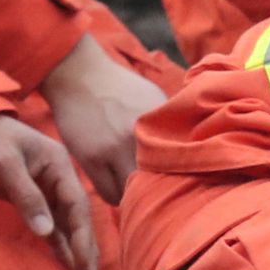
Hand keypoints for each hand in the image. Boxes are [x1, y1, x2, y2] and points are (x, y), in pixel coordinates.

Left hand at [0, 112, 100, 269]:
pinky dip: (59, 245)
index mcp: (60, 166)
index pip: (78, 206)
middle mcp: (60, 180)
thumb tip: (46, 232)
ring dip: (75, 252)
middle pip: (78, 219)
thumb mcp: (6, 164)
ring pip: (67, 226)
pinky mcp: (35, 201)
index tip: (84, 263)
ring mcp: (49, 191)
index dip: (83, 236)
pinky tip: (67, 264)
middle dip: (86, 250)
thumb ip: (27, 197)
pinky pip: (52, 226)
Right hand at [40, 34, 165, 203]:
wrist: (80, 74)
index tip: (180, 182)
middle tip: (160, 192)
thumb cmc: (121, 87)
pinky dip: (116, 195)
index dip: (181, 178)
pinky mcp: (91, 159)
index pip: (180, 165)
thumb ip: (169, 125)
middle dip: (159, 190)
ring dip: (135, 195)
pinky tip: (118, 185)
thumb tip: (189, 148)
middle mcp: (138, 139)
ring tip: (136, 189)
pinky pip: (109, 193)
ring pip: (131, 194)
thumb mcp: (153, 98)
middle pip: (156, 183)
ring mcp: (112, 150)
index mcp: (158, 124)